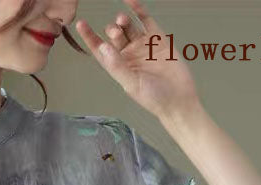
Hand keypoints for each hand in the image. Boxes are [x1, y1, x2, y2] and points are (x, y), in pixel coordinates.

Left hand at [75, 0, 201, 121]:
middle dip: (112, 31)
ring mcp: (143, 46)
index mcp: (119, 68)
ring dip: (122, 21)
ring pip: (128, 27)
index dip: (90, 38)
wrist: (179, 98)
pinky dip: (138, 11)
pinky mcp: (158, 39)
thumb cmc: (154, 98)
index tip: (81, 24)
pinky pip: (146, 21)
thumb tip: (103, 48)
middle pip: (114, 37)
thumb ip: (117, 66)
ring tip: (121, 20)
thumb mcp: (131, 84)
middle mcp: (129, 56)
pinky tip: (131, 2)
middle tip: (115, 32)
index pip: (100, 51)